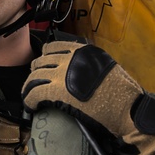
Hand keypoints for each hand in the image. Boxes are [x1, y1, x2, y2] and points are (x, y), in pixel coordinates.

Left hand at [23, 41, 154, 154]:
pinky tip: (31, 105)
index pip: (51, 47)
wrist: (126, 107)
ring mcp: (61, 75)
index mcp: (81, 50)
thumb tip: (70, 66)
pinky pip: (33, 93)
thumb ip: (84, 62)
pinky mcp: (56, 92)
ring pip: (33, 77)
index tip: (42, 66)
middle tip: (35, 83)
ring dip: (29, 87)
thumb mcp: (103, 65)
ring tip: (30, 95)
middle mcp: (69, 59)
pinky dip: (29, 100)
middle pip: (40, 62)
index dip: (44, 58)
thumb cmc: (120, 90)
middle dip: (36, 73)